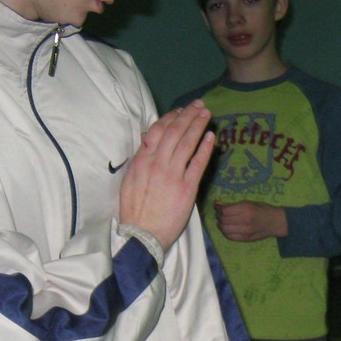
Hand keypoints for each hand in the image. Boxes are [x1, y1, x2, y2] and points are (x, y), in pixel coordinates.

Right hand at [118, 101, 214, 250]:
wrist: (143, 234)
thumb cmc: (134, 210)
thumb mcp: (130, 180)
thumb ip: (140, 160)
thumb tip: (147, 141)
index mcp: (141, 160)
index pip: (157, 130)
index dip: (170, 118)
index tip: (180, 111)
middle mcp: (157, 163)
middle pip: (175, 132)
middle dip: (188, 116)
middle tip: (198, 105)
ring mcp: (173, 175)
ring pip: (187, 143)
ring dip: (198, 126)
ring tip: (206, 115)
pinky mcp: (187, 188)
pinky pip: (198, 164)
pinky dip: (205, 149)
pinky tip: (211, 137)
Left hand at [213, 199, 287, 241]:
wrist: (275, 222)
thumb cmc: (263, 209)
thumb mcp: (249, 203)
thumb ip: (233, 205)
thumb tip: (217, 204)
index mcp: (246, 209)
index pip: (225, 211)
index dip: (218, 208)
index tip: (217, 205)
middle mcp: (245, 221)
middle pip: (223, 220)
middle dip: (218, 215)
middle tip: (219, 212)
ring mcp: (245, 231)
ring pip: (224, 229)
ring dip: (220, 224)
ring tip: (222, 220)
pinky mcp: (245, 239)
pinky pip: (229, 237)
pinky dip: (224, 232)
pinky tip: (226, 227)